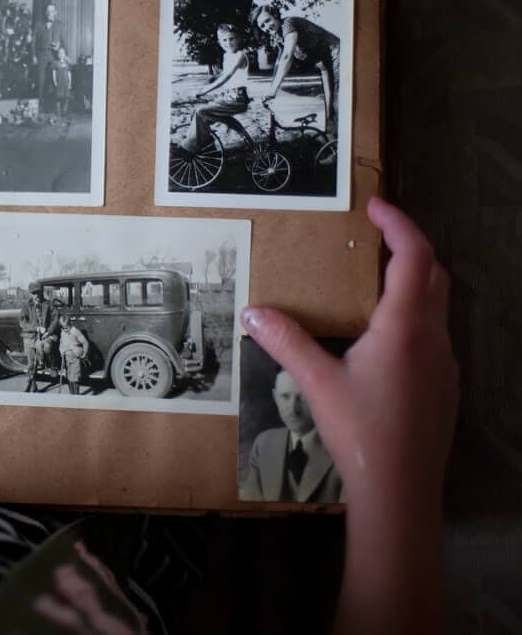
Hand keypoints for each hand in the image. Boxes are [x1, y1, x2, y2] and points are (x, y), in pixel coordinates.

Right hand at [240, 197, 456, 511]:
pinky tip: (379, 336)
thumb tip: (253, 312)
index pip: (414, 257)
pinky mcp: (442, 386)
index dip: (399, 224)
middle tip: (373, 237)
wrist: (401, 491)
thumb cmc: (362, 432)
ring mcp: (443, 363)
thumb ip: (286, 342)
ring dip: (412, 281)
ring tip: (371, 281)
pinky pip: (433, 333)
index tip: (375, 206)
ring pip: (438, 305)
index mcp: (406, 327)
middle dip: (408, 247)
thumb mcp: (316, 383)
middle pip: (434, 274)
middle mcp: (433, 338)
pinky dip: (412, 315)